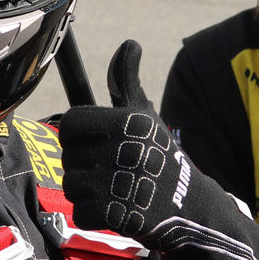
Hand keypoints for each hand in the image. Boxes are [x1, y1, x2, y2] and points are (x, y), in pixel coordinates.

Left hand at [59, 41, 258, 259]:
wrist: (189, 206)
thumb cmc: (158, 155)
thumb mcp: (144, 114)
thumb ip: (126, 80)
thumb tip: (130, 44)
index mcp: (125, 122)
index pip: (71, 124)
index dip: (79, 137)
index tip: (97, 145)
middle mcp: (123, 149)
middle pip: (69, 158)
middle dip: (85, 167)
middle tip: (112, 171)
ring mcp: (121, 183)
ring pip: (72, 186)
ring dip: (88, 193)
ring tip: (115, 190)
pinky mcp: (119, 214)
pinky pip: (82, 212)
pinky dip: (95, 216)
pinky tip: (117, 208)